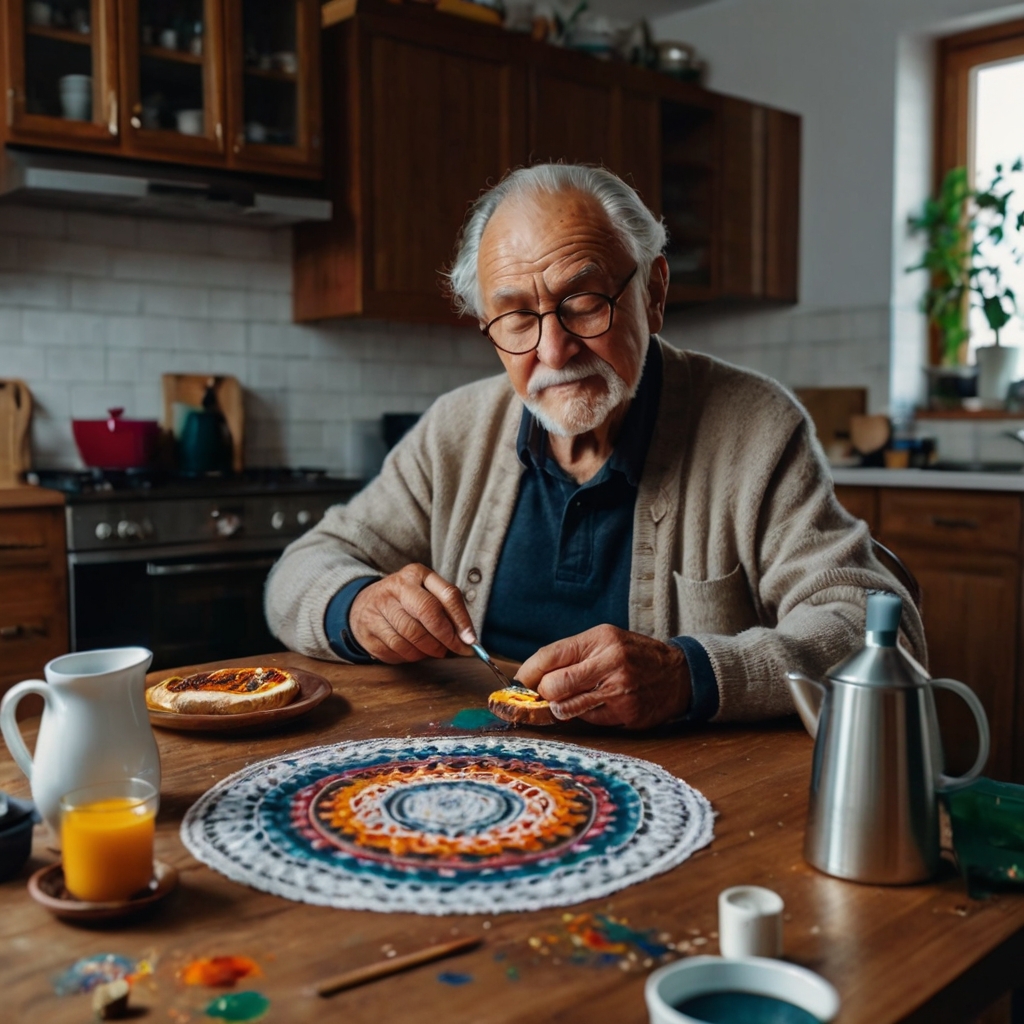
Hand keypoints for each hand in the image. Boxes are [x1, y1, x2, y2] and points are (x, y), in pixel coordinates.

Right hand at [349, 564, 475, 663]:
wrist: (363, 605)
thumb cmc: (405, 602)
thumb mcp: (426, 594)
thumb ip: (448, 611)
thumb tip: (468, 638)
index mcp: (416, 574)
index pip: (447, 594)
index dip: (462, 620)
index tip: (470, 640)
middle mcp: (396, 587)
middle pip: (428, 612)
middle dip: (446, 637)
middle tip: (455, 650)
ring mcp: (379, 607)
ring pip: (411, 636)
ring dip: (428, 650)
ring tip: (434, 651)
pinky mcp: (368, 629)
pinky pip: (396, 650)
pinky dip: (410, 656)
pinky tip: (414, 652)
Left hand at [515, 625, 691, 728]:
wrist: (679, 675)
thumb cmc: (635, 655)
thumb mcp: (606, 641)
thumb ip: (573, 654)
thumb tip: (532, 675)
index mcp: (600, 639)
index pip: (548, 656)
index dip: (528, 673)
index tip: (522, 681)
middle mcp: (610, 662)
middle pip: (553, 686)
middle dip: (543, 693)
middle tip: (548, 693)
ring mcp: (619, 690)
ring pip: (566, 707)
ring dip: (561, 707)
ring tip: (573, 699)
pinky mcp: (626, 713)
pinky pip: (589, 719)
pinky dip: (587, 715)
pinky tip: (601, 704)